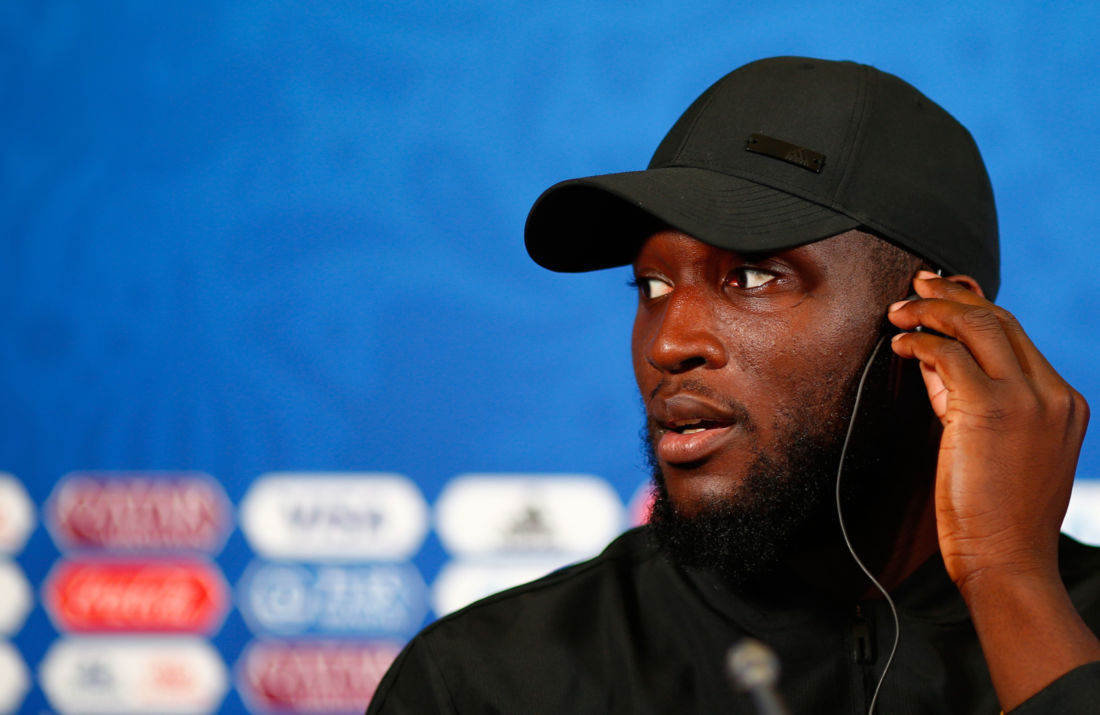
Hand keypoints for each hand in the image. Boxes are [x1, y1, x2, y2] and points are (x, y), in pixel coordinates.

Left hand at [888, 270, 1099, 710]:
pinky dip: (919, 342)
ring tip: (898, 313)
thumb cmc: (994, 514)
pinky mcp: (992, 409)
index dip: (973, 307)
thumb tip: (933, 354)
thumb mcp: (992, 443)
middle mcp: (1054, 393)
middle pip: (1001, 319)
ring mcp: (1028, 399)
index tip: (940, 293)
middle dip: (952, 296)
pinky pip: (949, 353)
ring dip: (931, 311)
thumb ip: (970, 397)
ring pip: (979, 325)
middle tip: (914, 287)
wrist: (1008, 562)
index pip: (1016, 335)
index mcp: (1064, 401)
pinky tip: (898, 346)